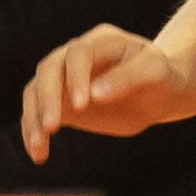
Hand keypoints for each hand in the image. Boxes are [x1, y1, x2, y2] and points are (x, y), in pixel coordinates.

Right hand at [19, 24, 195, 159]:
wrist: (160, 93)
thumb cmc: (162, 77)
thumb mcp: (156, 73)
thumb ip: (129, 78)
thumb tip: (94, 94)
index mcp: (102, 41)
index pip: (78, 54)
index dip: (76, 77)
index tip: (82, 105)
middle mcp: (76, 55)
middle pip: (49, 70)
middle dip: (47, 98)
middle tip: (52, 127)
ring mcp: (64, 78)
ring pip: (36, 91)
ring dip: (33, 117)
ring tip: (39, 145)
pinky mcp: (60, 103)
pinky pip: (37, 113)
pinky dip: (33, 132)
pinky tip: (39, 154)